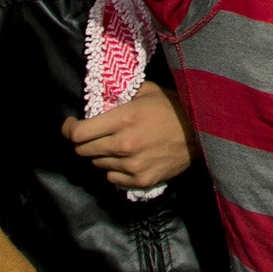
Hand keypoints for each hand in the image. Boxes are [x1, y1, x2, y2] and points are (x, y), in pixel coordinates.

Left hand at [60, 80, 198, 189]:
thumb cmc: (174, 106)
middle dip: (84, 142)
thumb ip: (121, 96)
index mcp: (123, 119)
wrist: (202, 133)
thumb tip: (100, 100)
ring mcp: (132, 166)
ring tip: (117, 145)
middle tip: (94, 135)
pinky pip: (113, 179)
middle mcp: (123, 145)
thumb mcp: (147, 91)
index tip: (70, 126)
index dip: (69, 129)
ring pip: (98, 164)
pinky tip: (126, 159)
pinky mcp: (142, 180)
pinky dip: (115, 170)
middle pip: (84, 151)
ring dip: (102, 155)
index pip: (78, 133)